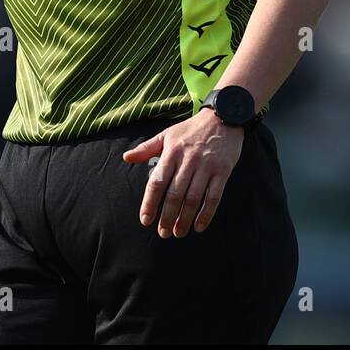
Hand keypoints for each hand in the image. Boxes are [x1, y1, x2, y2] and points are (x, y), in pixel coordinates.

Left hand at [120, 107, 244, 237]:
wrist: (223, 117)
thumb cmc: (191, 129)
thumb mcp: (167, 134)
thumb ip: (146, 148)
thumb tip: (126, 157)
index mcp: (171, 152)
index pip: (157, 182)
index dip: (150, 203)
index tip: (146, 220)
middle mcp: (188, 160)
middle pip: (174, 195)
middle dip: (167, 217)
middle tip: (163, 232)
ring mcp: (206, 166)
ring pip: (193, 199)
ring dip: (185, 219)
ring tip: (178, 232)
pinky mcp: (222, 171)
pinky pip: (214, 197)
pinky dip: (206, 214)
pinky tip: (199, 226)